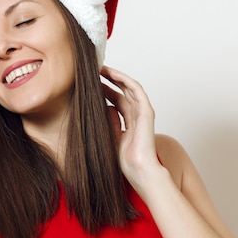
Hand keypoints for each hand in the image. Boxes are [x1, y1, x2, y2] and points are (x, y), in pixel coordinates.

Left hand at [100, 66, 159, 183]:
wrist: (138, 169)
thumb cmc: (126, 160)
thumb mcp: (110, 136)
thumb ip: (109, 122)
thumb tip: (103, 107)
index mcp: (130, 122)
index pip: (117, 100)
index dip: (105, 90)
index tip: (91, 83)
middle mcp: (137, 115)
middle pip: (123, 92)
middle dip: (109, 80)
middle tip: (94, 71)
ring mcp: (143, 112)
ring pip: (129, 87)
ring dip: (116, 76)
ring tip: (101, 68)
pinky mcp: (146, 111)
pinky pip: (136, 90)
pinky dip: (125, 80)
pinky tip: (113, 74)